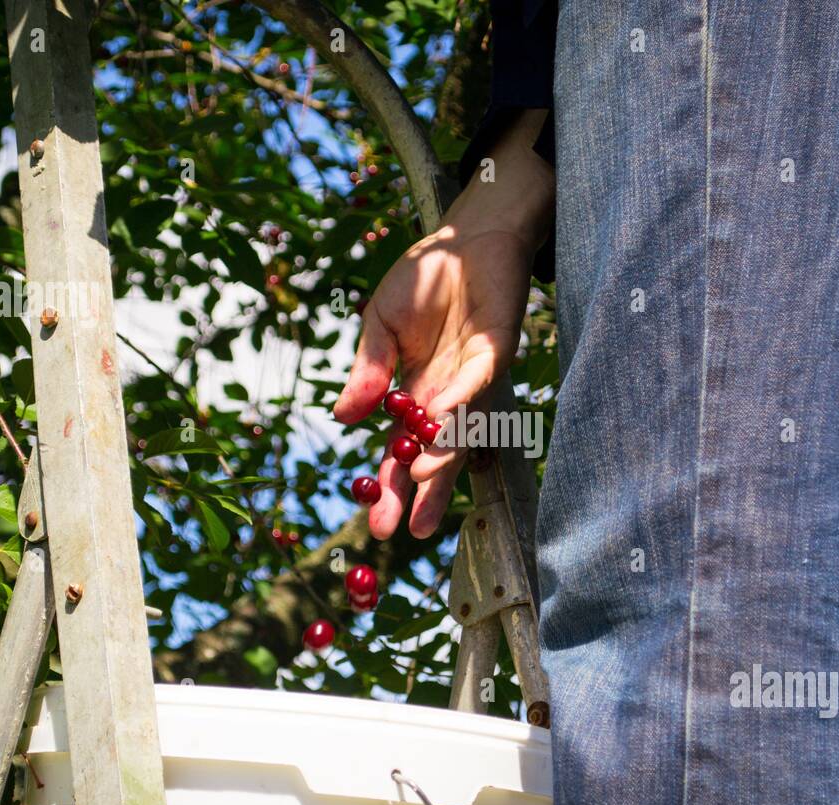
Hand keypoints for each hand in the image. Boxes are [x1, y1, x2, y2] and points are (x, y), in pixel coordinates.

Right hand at [333, 111, 553, 540]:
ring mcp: (475, 378)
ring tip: (425, 484)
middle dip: (422, 494)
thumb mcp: (379, 328)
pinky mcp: (497, 349)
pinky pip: (478, 380)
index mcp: (417, 398)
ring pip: (463, 428)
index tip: (376, 523)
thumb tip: (342, 417)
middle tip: (406, 532)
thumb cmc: (423, 282)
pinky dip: (460, 398)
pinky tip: (441, 417)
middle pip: (436, 457)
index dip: (390, 488)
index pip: (403, 453)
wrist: (464, 239)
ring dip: (445, 456)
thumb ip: (367, 373)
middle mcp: (450, 398)